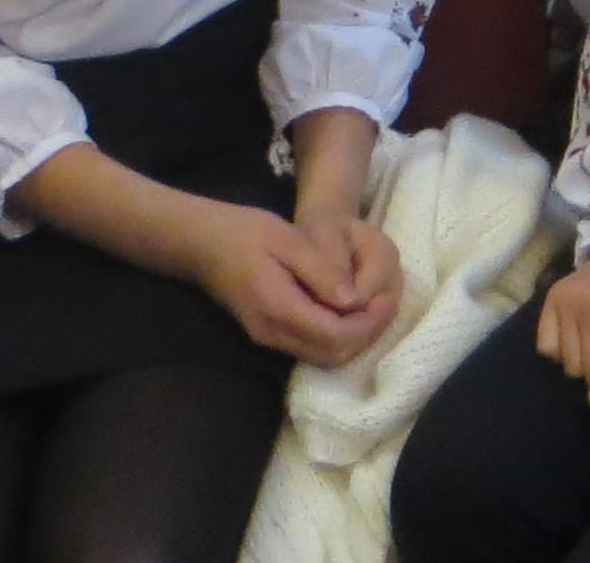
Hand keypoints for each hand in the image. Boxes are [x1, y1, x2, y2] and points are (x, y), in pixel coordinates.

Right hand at [182, 199, 389, 364]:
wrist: (201, 244)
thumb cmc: (245, 232)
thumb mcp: (288, 239)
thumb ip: (321, 270)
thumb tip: (352, 299)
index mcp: (279, 309)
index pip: (336, 336)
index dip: (369, 323)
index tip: (387, 298)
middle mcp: (273, 334)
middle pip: (333, 355)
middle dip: (367, 334)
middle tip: (385, 302)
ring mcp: (268, 338)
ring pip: (323, 356)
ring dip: (353, 337)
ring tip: (371, 304)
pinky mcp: (268, 334)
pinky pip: (311, 347)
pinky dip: (336, 335)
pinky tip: (347, 308)